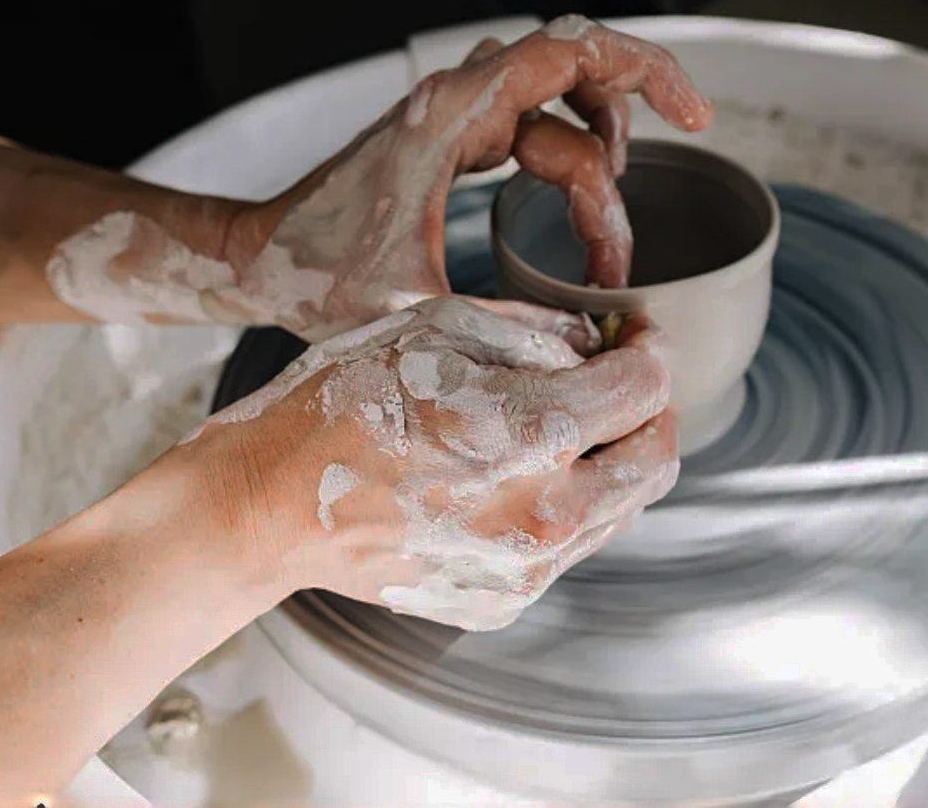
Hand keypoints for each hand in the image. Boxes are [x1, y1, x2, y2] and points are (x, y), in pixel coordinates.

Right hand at [166, 297, 678, 630]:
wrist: (271, 507)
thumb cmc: (344, 404)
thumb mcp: (438, 327)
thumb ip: (538, 332)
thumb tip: (600, 346)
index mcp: (533, 435)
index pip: (647, 389)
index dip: (649, 350)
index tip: (635, 338)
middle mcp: (543, 515)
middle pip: (656, 459)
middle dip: (650, 411)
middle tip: (619, 382)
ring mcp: (524, 569)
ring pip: (620, 508)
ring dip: (609, 460)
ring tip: (556, 427)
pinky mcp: (502, 601)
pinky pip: (568, 548)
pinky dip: (562, 505)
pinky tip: (508, 477)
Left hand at [228, 15, 712, 340]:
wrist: (257, 261)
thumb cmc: (316, 277)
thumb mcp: (417, 310)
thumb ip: (503, 324)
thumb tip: (586, 347)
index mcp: (452, 116)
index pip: (570, 53)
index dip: (645, 71)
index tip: (694, 116)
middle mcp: (455, 101)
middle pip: (575, 64)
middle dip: (635, 108)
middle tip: (686, 141)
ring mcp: (452, 117)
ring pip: (557, 100)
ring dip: (598, 148)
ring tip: (605, 225)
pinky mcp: (448, 141)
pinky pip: (530, 125)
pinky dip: (566, 158)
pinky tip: (578, 213)